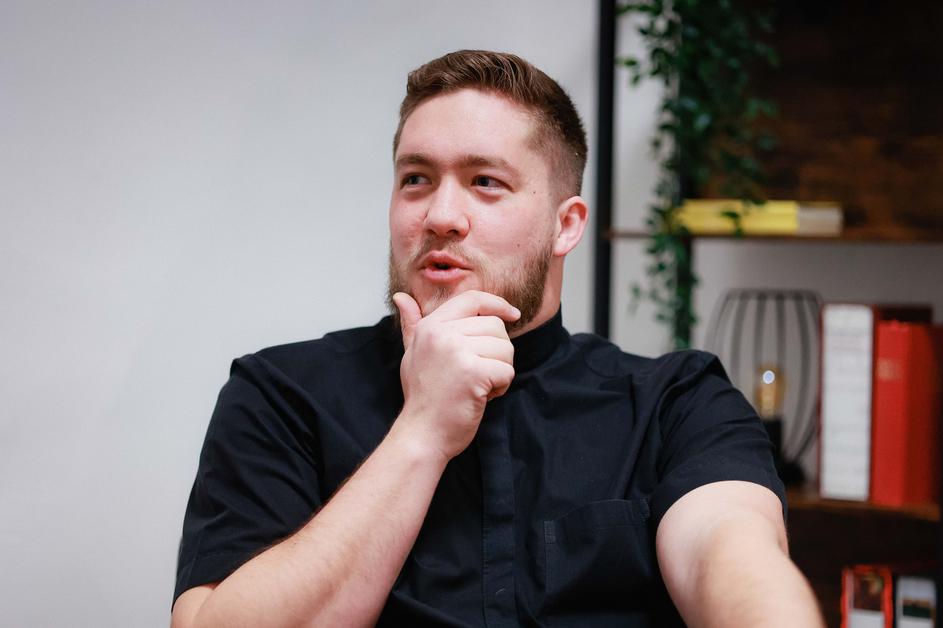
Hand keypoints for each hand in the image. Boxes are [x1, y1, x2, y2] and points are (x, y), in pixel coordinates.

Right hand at [392, 290, 519, 461]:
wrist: (422, 434)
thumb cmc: (422, 396)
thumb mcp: (413, 353)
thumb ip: (412, 324)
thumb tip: (401, 297)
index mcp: (430, 326)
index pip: (472, 299)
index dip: (497, 304)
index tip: (513, 315)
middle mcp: (442, 334)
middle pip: (495, 326)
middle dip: (497, 352)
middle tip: (479, 374)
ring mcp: (457, 351)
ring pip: (506, 348)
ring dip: (500, 370)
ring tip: (478, 386)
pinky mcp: (473, 372)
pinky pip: (507, 371)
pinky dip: (501, 387)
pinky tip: (482, 397)